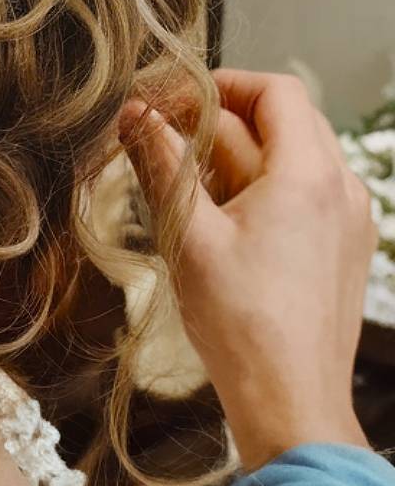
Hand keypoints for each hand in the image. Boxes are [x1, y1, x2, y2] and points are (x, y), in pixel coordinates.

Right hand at [119, 69, 375, 469]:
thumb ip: (162, 166)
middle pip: (285, 120)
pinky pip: (305, 196)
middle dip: (222, 119)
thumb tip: (135, 116)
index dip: (220, 84)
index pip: (274, 90)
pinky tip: (222, 220)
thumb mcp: (189, 238)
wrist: (291, 402)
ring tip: (187, 180)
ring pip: (294, 158)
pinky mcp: (344, 251)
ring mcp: (349, 221)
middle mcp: (342, 189)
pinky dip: (263, 189)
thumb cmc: (242, 326)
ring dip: (240, 155)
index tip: (172, 99)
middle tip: (166, 134)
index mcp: (309, 175)